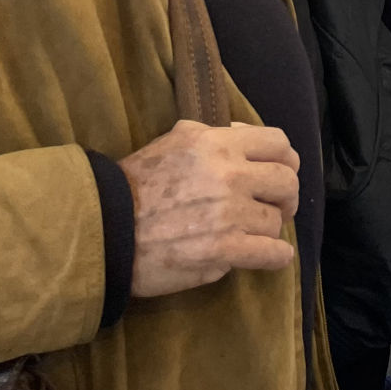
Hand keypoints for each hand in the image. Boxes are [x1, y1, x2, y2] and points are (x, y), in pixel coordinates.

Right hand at [119, 120, 298, 296]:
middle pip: (287, 182)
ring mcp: (229, 213)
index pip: (279, 143)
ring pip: (275, 221)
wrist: (104, 230)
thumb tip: (241, 133)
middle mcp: (230, 174)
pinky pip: (272, 253)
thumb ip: (211, 135)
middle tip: (275, 208)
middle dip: (285, 197)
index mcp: (218, 144)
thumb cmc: (135, 185)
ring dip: (268, 230)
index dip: (286, 160)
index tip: (279, 174)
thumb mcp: (172, 142)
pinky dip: (276, 256)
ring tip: (252, 234)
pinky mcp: (223, 249)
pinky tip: (271, 256)